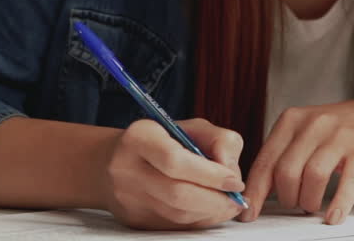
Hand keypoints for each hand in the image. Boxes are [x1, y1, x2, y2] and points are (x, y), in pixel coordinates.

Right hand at [100, 118, 247, 229]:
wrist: (116, 161)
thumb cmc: (165, 140)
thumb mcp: (194, 127)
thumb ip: (220, 142)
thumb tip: (232, 174)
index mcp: (140, 137)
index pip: (175, 161)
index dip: (211, 175)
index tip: (235, 181)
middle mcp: (126, 168)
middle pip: (177, 193)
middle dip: (215, 200)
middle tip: (237, 199)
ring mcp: (127, 198)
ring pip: (177, 214)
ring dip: (210, 212)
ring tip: (228, 204)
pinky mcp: (134, 220)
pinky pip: (174, 226)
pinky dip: (199, 220)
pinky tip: (210, 210)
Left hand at [239, 99, 353, 224]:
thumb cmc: (338, 132)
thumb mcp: (305, 133)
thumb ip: (282, 156)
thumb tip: (256, 192)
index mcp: (292, 119)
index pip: (265, 160)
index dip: (255, 191)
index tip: (249, 212)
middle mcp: (314, 123)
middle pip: (286, 172)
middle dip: (288, 197)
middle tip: (295, 202)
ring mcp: (340, 135)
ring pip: (313, 177)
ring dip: (309, 201)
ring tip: (312, 205)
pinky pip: (346, 183)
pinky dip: (338, 204)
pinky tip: (334, 215)